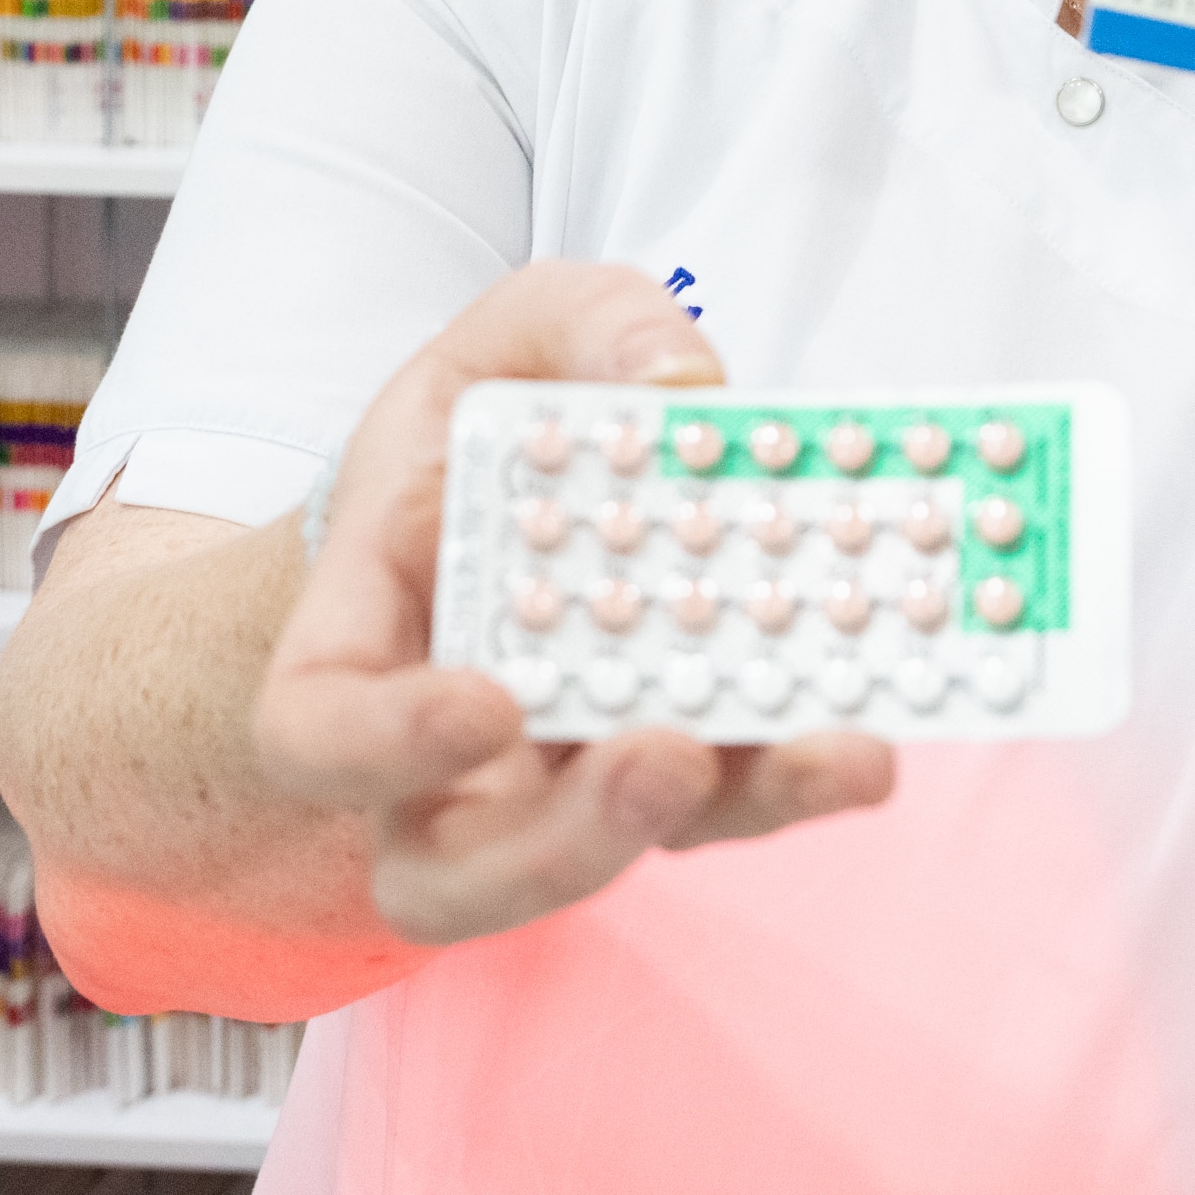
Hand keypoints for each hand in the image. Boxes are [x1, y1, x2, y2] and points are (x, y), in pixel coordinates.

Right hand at [253, 264, 896, 942]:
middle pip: (460, 868)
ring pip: (615, 857)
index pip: (317, 733)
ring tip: (842, 754)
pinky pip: (725, 802)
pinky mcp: (671, 784)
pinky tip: (877, 722)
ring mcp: (556, 788)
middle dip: (573, 834)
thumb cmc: (481, 427)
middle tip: (674, 757)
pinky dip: (803, 768)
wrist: (511, 491)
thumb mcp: (514, 335)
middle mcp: (439, 757)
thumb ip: (584, 326)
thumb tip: (680, 379)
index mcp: (357, 640)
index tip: (486, 703)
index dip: (384, 744)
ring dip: (732, 812)